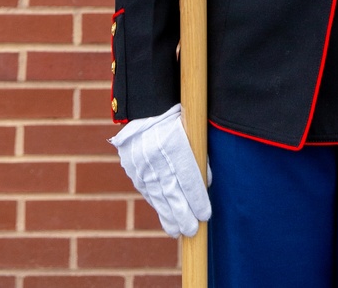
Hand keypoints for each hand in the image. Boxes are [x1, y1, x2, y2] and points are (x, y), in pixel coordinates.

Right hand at [110, 104, 210, 236]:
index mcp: (173, 141)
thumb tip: (205, 185)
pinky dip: (157, 203)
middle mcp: (154, 153)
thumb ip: (199, 156)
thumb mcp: (192, 130)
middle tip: (192, 231)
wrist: (146, 105)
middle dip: (183, 215)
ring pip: (156, 194)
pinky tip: (165, 215)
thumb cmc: (178, 116)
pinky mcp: (132, 166)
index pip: (187, 178)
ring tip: (178, 231)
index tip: (205, 215)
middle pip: (171, 191)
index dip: (197, 200)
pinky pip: (146, 189)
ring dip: (168, 215)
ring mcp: (140, 161)